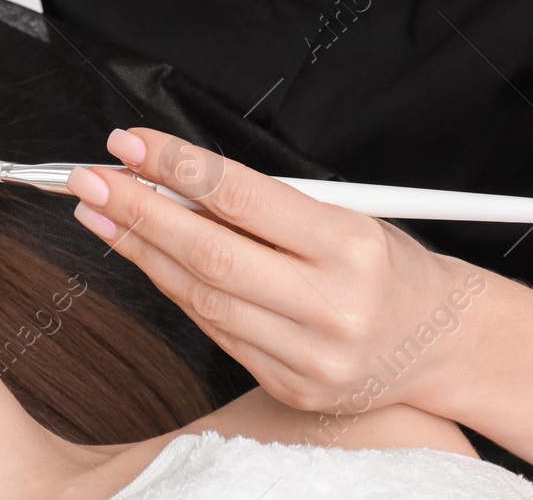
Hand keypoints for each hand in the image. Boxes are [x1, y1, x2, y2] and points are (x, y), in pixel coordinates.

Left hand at [66, 127, 480, 415]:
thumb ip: (261, 204)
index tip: (128, 144)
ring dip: (141, 252)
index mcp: (350, 244)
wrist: (443, 342)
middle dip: (138, 211)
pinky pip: (217, 332)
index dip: (175, 167)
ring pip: (202, 298)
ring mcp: (312, 356)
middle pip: (210, 253)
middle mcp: (333, 304)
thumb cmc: (384, 264)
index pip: (241, 196)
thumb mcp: (343, 213)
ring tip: (102, 215)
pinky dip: (177, 291)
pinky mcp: (294, 388)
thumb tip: (169, 179)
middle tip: (90, 179)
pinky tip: (149, 260)